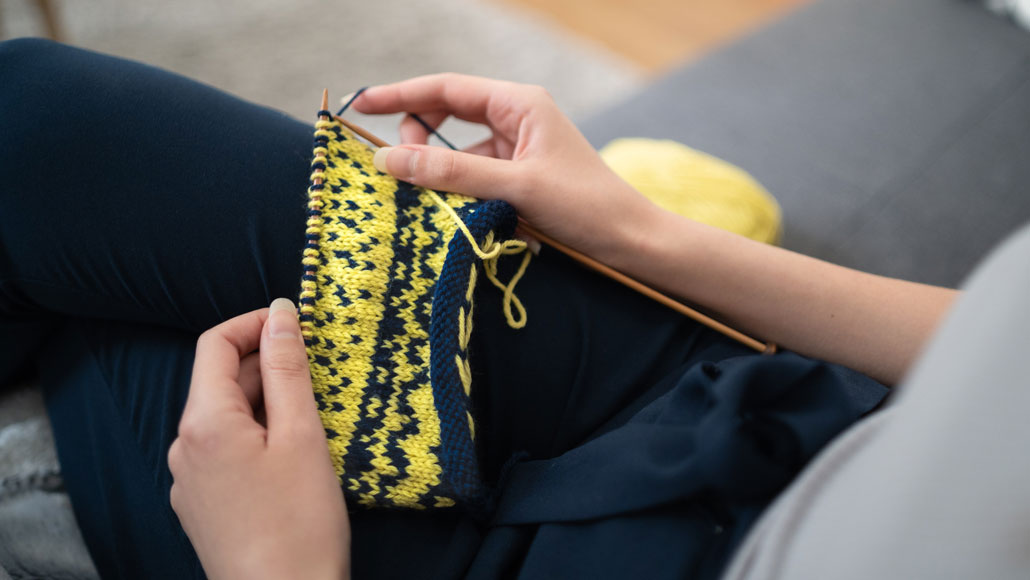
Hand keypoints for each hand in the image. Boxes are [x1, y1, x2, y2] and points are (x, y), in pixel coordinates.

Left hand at [168, 298, 349, 579]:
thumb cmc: (299, 524)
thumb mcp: (302, 435)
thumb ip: (288, 369)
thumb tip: (280, 314)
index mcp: (204, 423)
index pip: (214, 343)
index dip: (254, 323)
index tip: (296, 323)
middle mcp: (184, 447)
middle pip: (219, 381)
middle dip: (266, 364)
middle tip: (319, 370)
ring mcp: (189, 480)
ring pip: (224, 418)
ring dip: (264, 402)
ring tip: (311, 415)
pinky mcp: (201, 505)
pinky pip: (224, 451)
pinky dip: (255, 435)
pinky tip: (291, 455)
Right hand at [353, 73, 661, 267]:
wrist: (631, 241)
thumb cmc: (585, 206)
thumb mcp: (515, 187)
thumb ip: (452, 173)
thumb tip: (391, 160)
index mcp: (520, 103)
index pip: (446, 89)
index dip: (400, 95)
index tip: (360, 103)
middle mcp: (517, 118)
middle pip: (447, 114)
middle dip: (417, 135)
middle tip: (397, 169)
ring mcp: (517, 148)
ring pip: (457, 150)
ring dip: (437, 170)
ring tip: (426, 199)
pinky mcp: (518, 177)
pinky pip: (473, 175)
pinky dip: (456, 189)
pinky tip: (451, 211)